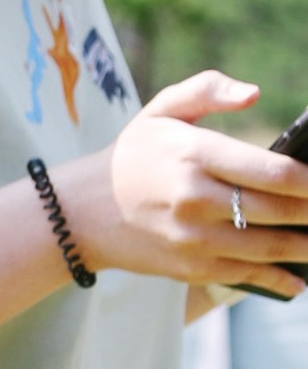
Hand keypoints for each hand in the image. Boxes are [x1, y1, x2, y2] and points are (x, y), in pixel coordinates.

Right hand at [62, 72, 307, 302]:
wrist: (82, 211)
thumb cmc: (133, 155)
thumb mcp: (161, 109)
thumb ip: (208, 88)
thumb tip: (254, 94)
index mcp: (193, 154)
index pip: (271, 171)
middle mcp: (195, 198)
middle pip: (279, 210)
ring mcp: (193, 238)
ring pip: (269, 246)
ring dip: (305, 245)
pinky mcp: (190, 267)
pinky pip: (246, 275)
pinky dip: (279, 279)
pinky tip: (299, 279)